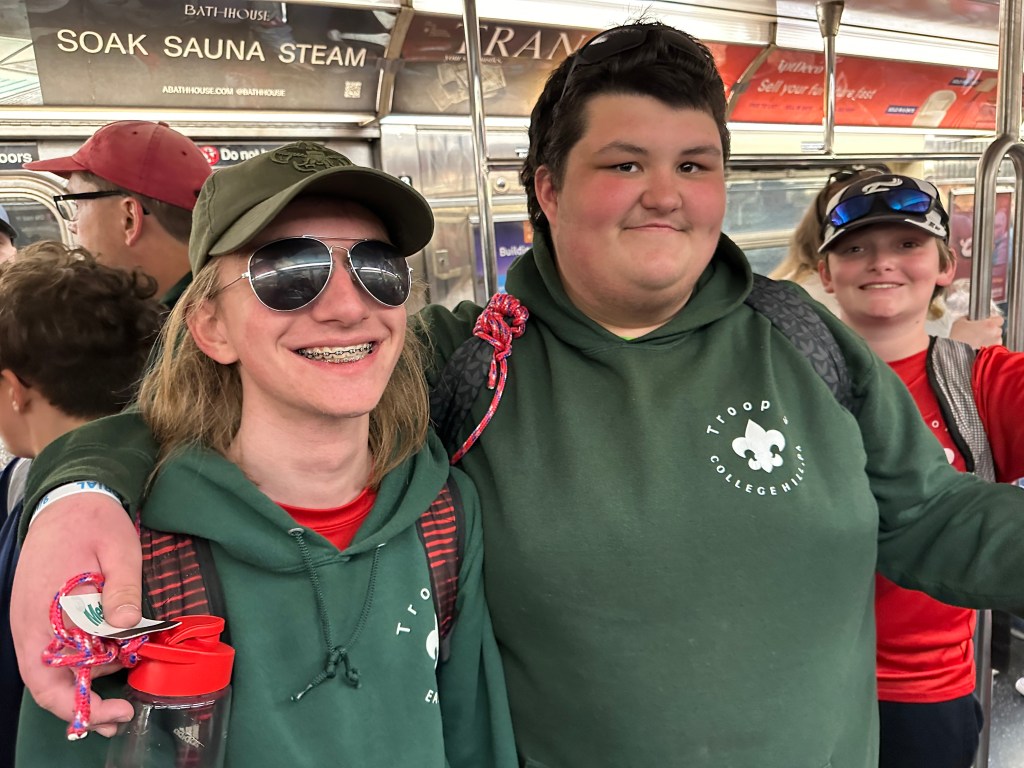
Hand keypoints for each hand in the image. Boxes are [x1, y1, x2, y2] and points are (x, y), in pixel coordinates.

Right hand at [11, 494, 141, 735]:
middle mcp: (30, 625)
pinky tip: (106, 666)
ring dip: (83, 686)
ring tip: (120, 696)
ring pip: (50, 671)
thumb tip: (126, 626)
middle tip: (122, 714)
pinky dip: (78, 665)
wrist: (68, 501)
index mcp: (44, 612)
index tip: (118, 710)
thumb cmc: (93, 524)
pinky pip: (53, 652)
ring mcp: (32, 622)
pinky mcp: (41, 616)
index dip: (84, 703)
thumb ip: (122, 588)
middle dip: (83, 706)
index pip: (52, 679)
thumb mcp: (119, 550)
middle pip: (46, 684)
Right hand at [949, 315, 1003, 348]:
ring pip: (996, 339)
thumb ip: (970, 318)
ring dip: (990, 339)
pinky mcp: (991, 352)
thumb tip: (972, 319)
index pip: (1000, 319)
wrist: (954, 351)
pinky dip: (988, 346)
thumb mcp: (961, 321)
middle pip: (998, 329)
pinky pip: (993, 347)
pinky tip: (979, 346)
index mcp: (989, 324)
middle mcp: (995, 334)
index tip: (987, 321)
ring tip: (979, 340)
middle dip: (991, 330)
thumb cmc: (957, 337)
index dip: (993, 320)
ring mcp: (994, 344)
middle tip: (980, 331)